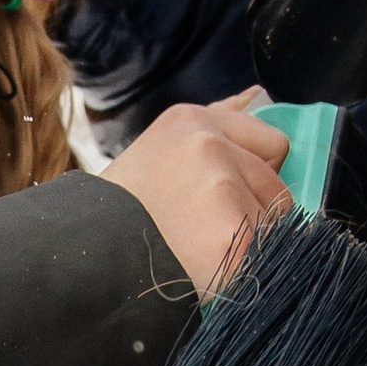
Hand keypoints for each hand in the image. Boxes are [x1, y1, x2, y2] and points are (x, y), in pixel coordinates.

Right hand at [99, 92, 290, 295]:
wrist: (89, 263)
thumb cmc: (124, 215)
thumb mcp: (161, 151)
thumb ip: (217, 124)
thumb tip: (259, 94)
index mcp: (191, 121)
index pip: (272, 144)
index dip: (252, 177)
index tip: (219, 198)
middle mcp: (208, 146)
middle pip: (277, 186)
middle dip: (251, 212)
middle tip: (199, 231)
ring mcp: (221, 189)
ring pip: (275, 222)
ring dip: (250, 242)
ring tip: (198, 250)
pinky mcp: (234, 236)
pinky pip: (272, 255)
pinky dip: (247, 270)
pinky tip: (208, 271)